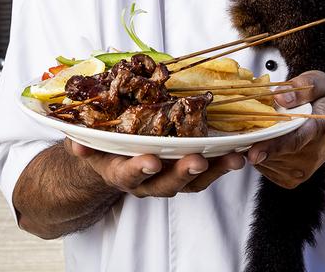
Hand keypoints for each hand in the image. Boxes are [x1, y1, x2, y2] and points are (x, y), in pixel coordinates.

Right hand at [65, 139, 244, 197]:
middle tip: (198, 161)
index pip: (129, 175)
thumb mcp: (88, 145)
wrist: (113, 162)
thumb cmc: (103, 148)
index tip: (150, 160)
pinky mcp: (190, 171)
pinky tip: (248, 152)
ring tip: (236, 159)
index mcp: (122, 173)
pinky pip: (211, 171)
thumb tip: (76, 141)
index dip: (139, 169)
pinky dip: (229, 163)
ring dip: (217, 171)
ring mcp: (171, 178)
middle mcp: (148, 182)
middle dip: (184, 173)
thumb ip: (83, 144)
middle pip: (168, 183)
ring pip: (195, 182)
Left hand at [244, 70, 324, 187]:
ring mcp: (300, 171)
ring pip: (265, 159)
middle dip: (257, 138)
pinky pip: (264, 166)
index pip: (295, 140)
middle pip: (275, 151)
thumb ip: (302, 86)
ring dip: (259, 144)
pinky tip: (270, 141)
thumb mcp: (320, 83)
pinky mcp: (289, 180)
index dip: (273, 146)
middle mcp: (311, 155)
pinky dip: (261, 152)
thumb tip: (279, 97)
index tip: (254, 153)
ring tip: (268, 129)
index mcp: (319, 129)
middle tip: (248, 122)